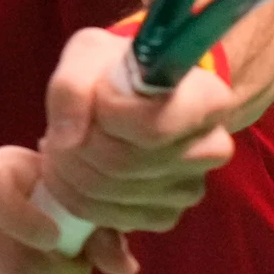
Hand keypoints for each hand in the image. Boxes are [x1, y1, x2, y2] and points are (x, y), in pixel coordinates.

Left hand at [38, 26, 236, 234]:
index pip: (149, 127)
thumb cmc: (116, 69)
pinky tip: (81, 169)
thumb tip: (67, 139)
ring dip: (71, 173)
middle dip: (76, 148)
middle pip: (122, 164)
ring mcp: (190, 188)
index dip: (107, 114)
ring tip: (67, 147)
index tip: (97, 93)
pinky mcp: (167, 215)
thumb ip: (72, 86)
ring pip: (110, 194)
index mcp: (207, 99)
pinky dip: (81, 198)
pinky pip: (112, 218)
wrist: (134, 96)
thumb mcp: (89, 54)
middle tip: (62, 130)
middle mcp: (211, 148)